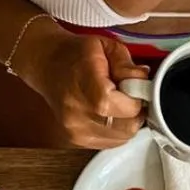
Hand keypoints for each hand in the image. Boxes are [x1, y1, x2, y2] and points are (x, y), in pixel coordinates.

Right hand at [14, 24, 147, 148]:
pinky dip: (116, 129)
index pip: (132, 108)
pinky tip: (108, 113)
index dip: (139, 97)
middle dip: (135, 111)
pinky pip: (110, 142)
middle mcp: (81, 117)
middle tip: (129, 94)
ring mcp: (77, 132)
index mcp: (93, 93)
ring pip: (122, 138)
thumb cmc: (74, 54)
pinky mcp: (77, 140)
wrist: (45, 63)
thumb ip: (128, 66)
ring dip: (127, 121)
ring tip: (117, 102)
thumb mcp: (105, 47)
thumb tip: (144, 83)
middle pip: (129, 127)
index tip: (135, 87)